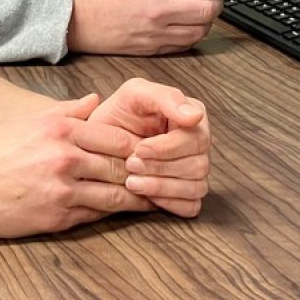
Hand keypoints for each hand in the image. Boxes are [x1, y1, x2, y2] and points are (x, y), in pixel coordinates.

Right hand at [0, 94, 152, 238]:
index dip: (137, 144)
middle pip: (121, 164)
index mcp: (59, 130)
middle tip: (166, 173)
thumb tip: (96, 100)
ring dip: (139, 195)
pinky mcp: (58, 217)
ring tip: (157, 194)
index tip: (152, 148)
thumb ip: (65, 111)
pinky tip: (128, 209)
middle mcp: (65, 158)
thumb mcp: (25, 123)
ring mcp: (63, 190)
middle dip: (144, 170)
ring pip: (116, 193)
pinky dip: (116, 211)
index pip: (114, 136)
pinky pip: (97, 213)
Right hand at [68, 0, 228, 55]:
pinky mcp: (152, 48)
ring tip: (203, 13)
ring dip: (208, 21)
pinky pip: (184, 45)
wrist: (77, 17)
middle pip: (208, 10)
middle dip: (218, 3)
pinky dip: (193, 36)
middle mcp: (159, 10)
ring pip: (200, 31)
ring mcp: (156, 32)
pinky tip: (189, 27)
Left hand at [90, 79, 211, 217]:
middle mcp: (200, 144)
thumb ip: (165, 97)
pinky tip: (146, 196)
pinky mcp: (188, 193)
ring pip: (196, 187)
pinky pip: (191, 206)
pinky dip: (169, 203)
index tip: (138, 148)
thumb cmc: (119, 114)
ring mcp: (196, 169)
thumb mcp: (135, 94)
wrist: (99, 141)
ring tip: (132, 182)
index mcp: (194, 118)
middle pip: (198, 165)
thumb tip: (195, 116)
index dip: (167, 148)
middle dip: (160, 168)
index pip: (196, 139)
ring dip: (161, 187)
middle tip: (130, 165)